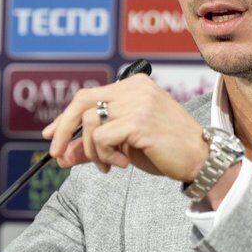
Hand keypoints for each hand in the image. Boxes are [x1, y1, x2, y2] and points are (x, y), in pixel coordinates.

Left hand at [41, 74, 208, 181]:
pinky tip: (122, 164)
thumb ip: (94, 146)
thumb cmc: (165, 150)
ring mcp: (138, 103)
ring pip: (90, 124)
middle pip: (81, 102)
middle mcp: (135, 88)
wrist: (200, 159)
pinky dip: (105, 156)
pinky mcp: (140, 121)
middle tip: (57, 156)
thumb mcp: (125, 145)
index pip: (88, 96)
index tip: (51, 136)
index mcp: (133, 86)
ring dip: (92, 151)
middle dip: (63, 129)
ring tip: (109, 165)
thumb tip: (62, 156)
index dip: (66, 117)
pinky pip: (102, 138)